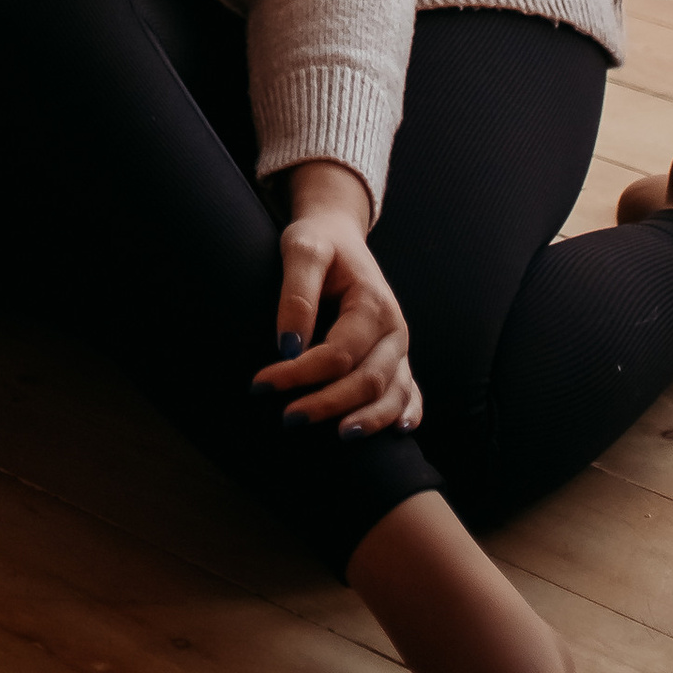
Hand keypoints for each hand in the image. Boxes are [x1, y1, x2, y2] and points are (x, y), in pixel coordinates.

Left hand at [250, 160, 420, 437]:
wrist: (339, 235)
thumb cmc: (318, 241)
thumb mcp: (302, 249)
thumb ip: (296, 293)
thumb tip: (287, 346)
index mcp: (372, 303)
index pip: (338, 353)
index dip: (300, 373)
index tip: (261, 384)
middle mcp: (394, 329)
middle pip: (368, 380)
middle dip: (328, 404)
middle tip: (287, 419)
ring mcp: (399, 347)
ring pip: (392, 394)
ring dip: (368, 420)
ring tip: (338, 437)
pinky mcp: (397, 357)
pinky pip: (411, 391)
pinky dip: (408, 412)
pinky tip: (398, 431)